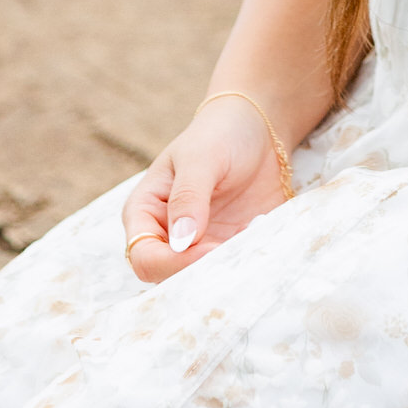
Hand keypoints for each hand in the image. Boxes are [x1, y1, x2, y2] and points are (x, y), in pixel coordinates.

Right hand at [120, 98, 292, 282]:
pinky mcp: (228, 246)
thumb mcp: (201, 158)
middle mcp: (167, 237)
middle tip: (238, 246)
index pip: (145, 258)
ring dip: (229, 265)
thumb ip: (188, 197)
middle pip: (172, 278)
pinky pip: (234, 267)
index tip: (210, 247)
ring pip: (204, 279)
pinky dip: (248, 258)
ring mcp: (199, 245)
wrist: (257, 128)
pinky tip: (262, 229)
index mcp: (145, 214)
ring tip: (253, 233)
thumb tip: (182, 242)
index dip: (174, 263)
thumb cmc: (219, 134)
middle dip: (204, 270)